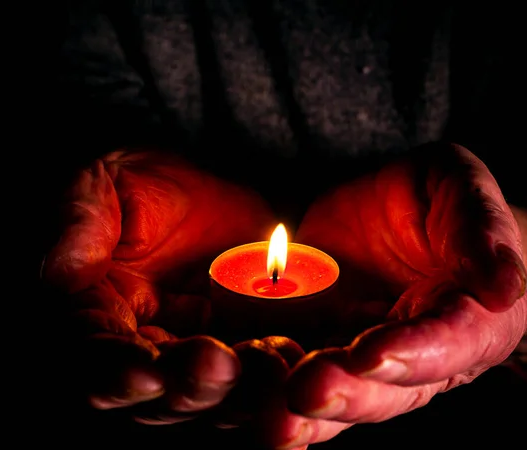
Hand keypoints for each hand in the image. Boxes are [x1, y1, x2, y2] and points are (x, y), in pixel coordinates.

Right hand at [41, 149, 276, 422]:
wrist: (208, 191)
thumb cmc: (145, 186)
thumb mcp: (106, 184)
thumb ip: (81, 224)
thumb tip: (57, 274)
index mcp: (96, 315)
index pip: (93, 357)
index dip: (115, 373)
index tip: (148, 374)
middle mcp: (140, 349)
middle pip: (155, 394)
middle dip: (186, 387)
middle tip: (220, 366)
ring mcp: (192, 356)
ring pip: (209, 396)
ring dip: (237, 392)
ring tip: (266, 363)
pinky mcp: (238, 351)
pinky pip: (254, 377)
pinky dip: (272, 380)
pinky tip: (293, 368)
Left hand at [275, 143, 525, 447]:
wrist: (397, 213)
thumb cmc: (441, 201)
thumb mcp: (464, 193)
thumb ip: (482, 233)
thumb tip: (506, 285)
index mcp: (468, 321)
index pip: (446, 343)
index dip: (412, 353)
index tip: (372, 355)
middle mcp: (417, 355)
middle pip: (386, 388)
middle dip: (347, 393)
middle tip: (307, 393)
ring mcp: (363, 356)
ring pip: (339, 394)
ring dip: (305, 410)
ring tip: (272, 420)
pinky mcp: (320, 343)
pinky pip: (297, 372)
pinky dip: (273, 388)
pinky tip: (247, 400)